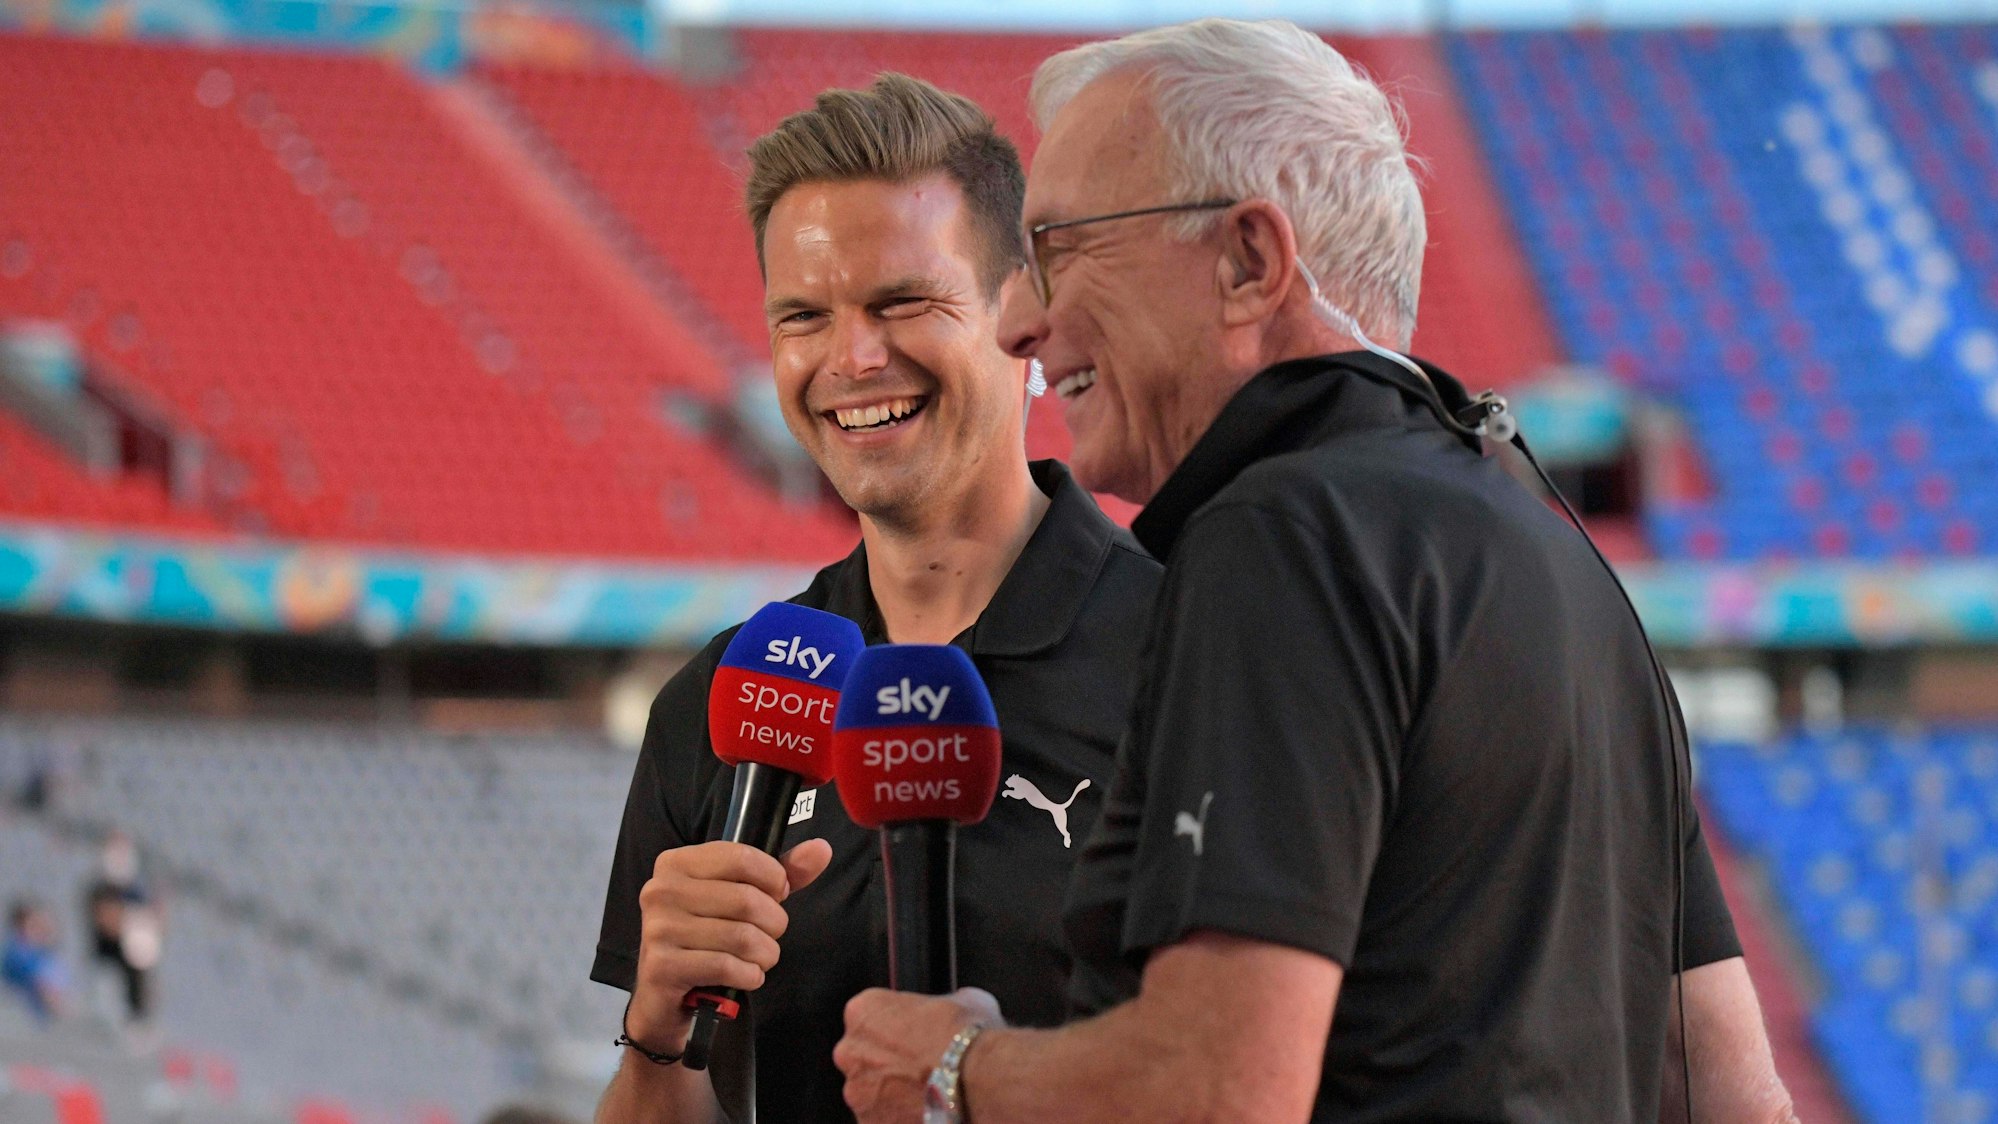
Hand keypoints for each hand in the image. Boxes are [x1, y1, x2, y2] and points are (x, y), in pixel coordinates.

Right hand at [625, 838, 832, 1055]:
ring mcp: (658, 929)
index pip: (741, 857)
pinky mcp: (663, 966)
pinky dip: (749, 975)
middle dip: (773, 923)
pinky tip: (744, 975)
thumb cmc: (706, 938)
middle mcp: (661, 891)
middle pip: (747, 900)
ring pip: (742, 936)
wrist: (664, 995)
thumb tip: (821, 849)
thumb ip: (781, 873)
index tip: (776, 895)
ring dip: (764, 953)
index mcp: (677, 864)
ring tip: (759, 957)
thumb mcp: (740, 897)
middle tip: (769, 934)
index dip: (773, 879)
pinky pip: (727, 967)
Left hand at [836, 987, 1002, 1122]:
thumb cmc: (967, 1040)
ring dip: (892, 1094)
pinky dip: (901, 1118)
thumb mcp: (964, 1000)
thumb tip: (955, 1005)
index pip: (870, 1015)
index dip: (896, 1026)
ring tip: (928, 1094)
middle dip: (888, 1062)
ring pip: (871, 1093)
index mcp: (864, 1011)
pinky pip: (883, 1120)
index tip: (914, 1034)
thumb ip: (943, 1003)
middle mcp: (851, 1052)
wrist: (979, 1084)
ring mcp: (858, 1093)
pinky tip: (928, 1111)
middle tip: (921, 1066)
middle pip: (863, 1056)